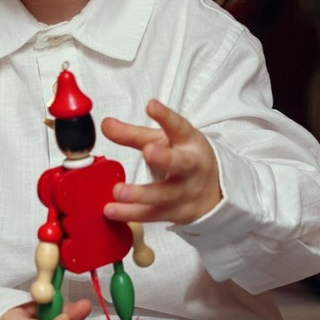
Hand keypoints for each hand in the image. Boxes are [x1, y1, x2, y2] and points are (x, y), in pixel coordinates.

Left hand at [101, 99, 221, 225]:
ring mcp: (184, 192)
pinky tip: (111, 211)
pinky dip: (130, 214)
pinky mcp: (175, 212)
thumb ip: (133, 134)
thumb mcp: (163, 141)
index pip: (179, 126)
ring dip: (140, 194)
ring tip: (118, 191)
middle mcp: (190, 167)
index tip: (152, 105)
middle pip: (181, 163)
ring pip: (164, 194)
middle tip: (148, 152)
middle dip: (165, 158)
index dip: (166, 116)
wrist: (213, 191)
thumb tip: (105, 124)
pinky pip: (151, 214)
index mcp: (188, 142)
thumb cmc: (184, 157)